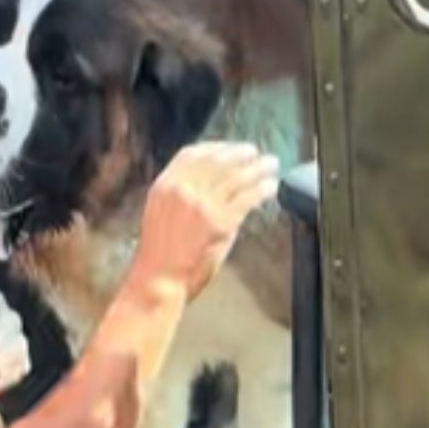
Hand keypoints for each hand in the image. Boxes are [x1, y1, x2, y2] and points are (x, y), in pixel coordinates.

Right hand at [135, 142, 279, 299]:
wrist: (158, 280)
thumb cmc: (158, 254)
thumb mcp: (160, 213)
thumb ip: (182, 195)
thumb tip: (212, 184)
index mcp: (164, 185)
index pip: (192, 154)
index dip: (215, 147)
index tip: (229, 148)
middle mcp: (182, 189)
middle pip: (217, 160)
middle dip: (239, 153)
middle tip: (255, 152)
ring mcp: (202, 205)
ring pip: (236, 177)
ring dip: (257, 168)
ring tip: (270, 165)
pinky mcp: (220, 223)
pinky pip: (247, 198)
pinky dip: (262, 190)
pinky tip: (270, 187)